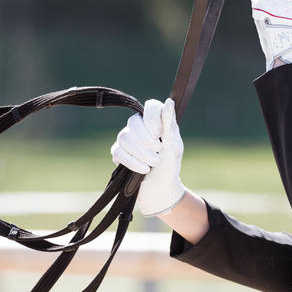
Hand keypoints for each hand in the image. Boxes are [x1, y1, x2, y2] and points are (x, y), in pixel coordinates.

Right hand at [109, 98, 185, 216]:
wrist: (160, 190)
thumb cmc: (169, 166)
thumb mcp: (173, 146)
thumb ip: (169, 125)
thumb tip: (169, 101)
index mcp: (156, 121)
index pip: (151, 106)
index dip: (153, 119)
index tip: (160, 134)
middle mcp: (140, 126)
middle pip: (133, 121)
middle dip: (146, 139)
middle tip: (158, 151)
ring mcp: (127, 139)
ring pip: (124, 137)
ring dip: (141, 153)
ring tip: (153, 163)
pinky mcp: (118, 153)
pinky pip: (118, 151)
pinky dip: (132, 162)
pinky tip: (143, 170)